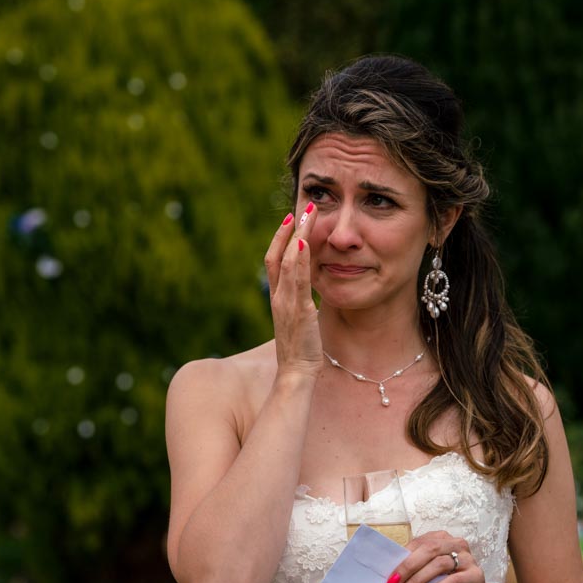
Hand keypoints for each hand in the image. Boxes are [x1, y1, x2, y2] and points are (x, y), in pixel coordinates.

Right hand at [265, 204, 323, 379]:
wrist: (296, 374)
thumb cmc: (300, 350)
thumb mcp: (299, 320)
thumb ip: (299, 303)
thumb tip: (308, 291)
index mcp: (278, 298)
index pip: (274, 261)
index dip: (280, 239)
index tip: (292, 219)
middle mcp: (278, 297)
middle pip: (277, 255)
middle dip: (289, 230)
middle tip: (303, 208)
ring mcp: (286, 303)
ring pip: (287, 262)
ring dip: (297, 236)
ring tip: (308, 215)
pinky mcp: (299, 311)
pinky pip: (297, 281)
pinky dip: (299, 261)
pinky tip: (305, 243)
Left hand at [385, 530, 485, 582]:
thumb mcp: (432, 571)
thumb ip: (417, 566)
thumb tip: (391, 574)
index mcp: (443, 538)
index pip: (420, 542)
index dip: (403, 558)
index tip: (389, 576)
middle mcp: (457, 544)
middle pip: (429, 550)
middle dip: (407, 568)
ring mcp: (468, 559)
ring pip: (439, 565)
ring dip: (417, 581)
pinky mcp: (476, 575)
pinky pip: (452, 581)